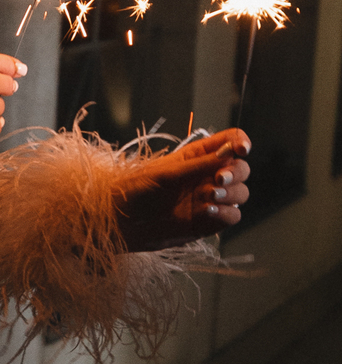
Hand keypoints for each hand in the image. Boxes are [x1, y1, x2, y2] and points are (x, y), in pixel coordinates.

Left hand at [116, 129, 251, 252]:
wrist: (120, 222)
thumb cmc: (135, 190)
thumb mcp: (167, 173)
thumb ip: (200, 164)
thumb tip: (230, 153)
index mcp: (198, 156)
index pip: (231, 141)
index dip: (241, 142)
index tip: (242, 150)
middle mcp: (207, 176)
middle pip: (241, 169)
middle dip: (236, 172)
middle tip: (219, 179)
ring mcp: (209, 199)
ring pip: (240, 194)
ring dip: (232, 194)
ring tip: (208, 197)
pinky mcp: (207, 222)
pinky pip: (231, 217)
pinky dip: (226, 214)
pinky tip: (207, 211)